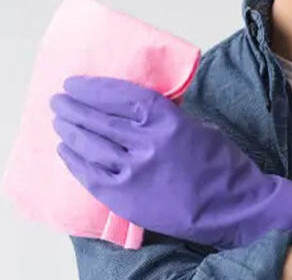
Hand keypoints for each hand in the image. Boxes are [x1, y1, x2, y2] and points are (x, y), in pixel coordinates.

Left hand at [51, 76, 291, 248]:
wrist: (233, 206)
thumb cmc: (222, 164)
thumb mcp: (199, 127)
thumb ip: (167, 117)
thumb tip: (139, 107)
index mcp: (169, 121)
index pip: (121, 97)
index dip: (94, 89)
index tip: (74, 83)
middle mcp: (148, 144)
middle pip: (99, 120)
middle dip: (74, 108)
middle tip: (58, 100)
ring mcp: (134, 172)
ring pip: (90, 146)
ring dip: (70, 132)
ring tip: (60, 122)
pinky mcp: (127, 197)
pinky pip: (91, 175)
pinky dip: (74, 161)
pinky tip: (66, 151)